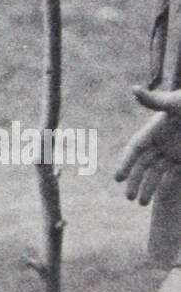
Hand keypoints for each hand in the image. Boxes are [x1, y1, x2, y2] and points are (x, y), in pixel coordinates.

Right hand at [115, 86, 180, 203]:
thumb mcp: (175, 104)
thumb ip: (154, 101)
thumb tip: (133, 89)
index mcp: (154, 129)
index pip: (135, 149)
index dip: (125, 163)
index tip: (117, 178)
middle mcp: (161, 142)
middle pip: (143, 164)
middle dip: (134, 181)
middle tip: (129, 198)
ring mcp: (173, 152)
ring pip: (156, 173)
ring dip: (148, 187)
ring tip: (141, 203)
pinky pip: (173, 176)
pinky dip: (166, 185)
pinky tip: (161, 196)